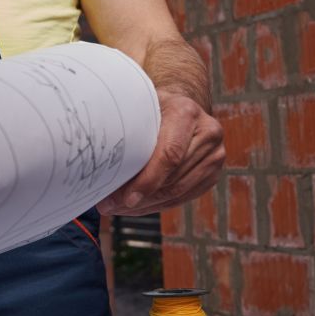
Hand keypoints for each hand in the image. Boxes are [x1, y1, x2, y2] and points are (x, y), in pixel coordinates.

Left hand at [100, 92, 224, 215]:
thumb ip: (126, 128)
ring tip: (118, 208)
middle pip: (173, 178)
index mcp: (187, 112)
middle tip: (110, 205)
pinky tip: (137, 206)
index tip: (125, 199)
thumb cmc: (153, 108)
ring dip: (146, 205)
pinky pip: (184, 197)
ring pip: (178, 192)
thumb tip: (99, 163)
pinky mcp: (213, 173)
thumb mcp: (139, 108)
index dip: (147, 181)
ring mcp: (215, 155)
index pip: (170, 155)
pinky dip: (158, 205)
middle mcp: (208, 133)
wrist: (180, 107)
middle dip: (139, 197)